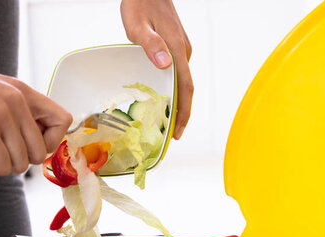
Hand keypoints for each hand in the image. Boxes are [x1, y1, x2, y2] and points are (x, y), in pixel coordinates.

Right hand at [0, 49, 71, 175]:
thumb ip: (15, 113)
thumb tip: (33, 145)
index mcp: (22, 91)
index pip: (63, 121)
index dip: (49, 141)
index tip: (24, 142)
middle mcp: (18, 101)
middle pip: (39, 154)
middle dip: (15, 158)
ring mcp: (2, 115)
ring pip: (19, 165)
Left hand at [120, 0, 192, 139]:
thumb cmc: (139, 3)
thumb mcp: (137, 25)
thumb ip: (150, 44)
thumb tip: (166, 65)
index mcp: (176, 49)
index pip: (185, 87)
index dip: (184, 113)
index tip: (178, 132)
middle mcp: (182, 51)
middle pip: (187, 88)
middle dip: (182, 113)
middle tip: (172, 134)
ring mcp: (181, 47)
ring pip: (183, 80)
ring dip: (178, 101)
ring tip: (167, 121)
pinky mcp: (176, 44)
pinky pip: (178, 72)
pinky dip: (174, 88)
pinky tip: (162, 95)